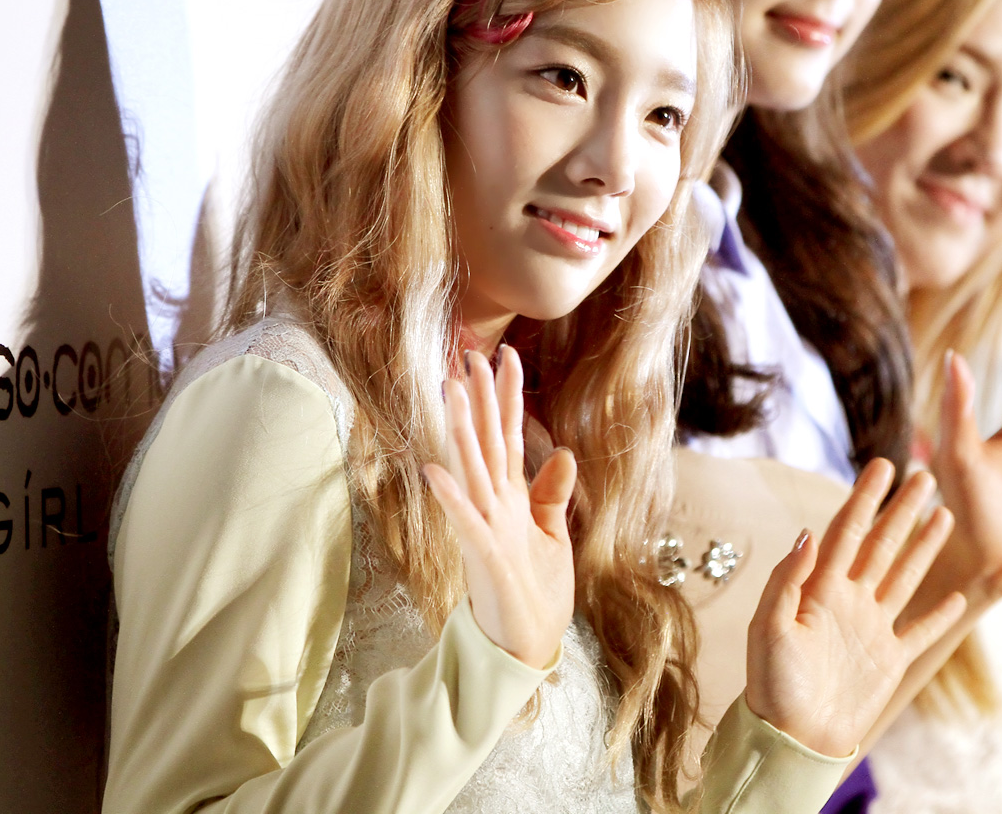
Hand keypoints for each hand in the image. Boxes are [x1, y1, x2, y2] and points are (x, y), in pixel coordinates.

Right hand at [422, 347, 575, 668]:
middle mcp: (493, 506)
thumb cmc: (533, 595)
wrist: (522, 650)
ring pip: (472, 470)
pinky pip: (464, 522)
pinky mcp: (482, 558)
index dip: (510, 396)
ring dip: (461, 431)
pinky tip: (436, 469)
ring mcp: (485, 529)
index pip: (510, 437)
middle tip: (473, 350)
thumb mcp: (552, 538)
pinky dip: (451, 497)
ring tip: (452, 389)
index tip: (509, 353)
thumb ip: (550, 496)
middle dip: (483, 397)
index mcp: (511, 500)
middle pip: (488, 441)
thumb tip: (565, 453)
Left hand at [745, 459, 966, 757]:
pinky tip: (959, 594)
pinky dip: (941, 614)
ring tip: (945, 515)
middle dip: (902, 511)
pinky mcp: (890, 661)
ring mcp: (872, 629)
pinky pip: (921, 631)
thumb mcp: (768, 628)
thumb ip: (787, 579)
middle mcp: (848, 601)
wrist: (793, 738)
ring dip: (925, 547)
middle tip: (925, 475)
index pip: (846, 532)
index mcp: (818, 589)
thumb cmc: (772, 685)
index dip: (864, 498)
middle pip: (881, 545)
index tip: (882, 466)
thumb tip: (808, 532)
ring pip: (904, 576)